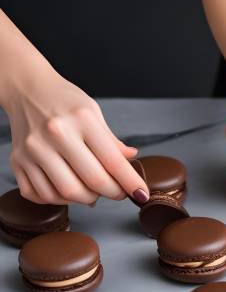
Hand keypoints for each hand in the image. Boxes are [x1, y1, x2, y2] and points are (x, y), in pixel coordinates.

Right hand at [3, 72, 148, 204]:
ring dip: (87, 199)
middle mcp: (56, 135)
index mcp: (81, 120)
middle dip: (112, 193)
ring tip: (95, 192)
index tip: (141, 194)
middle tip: (119, 193)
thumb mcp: (94, 113)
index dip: (130, 182)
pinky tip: (70, 191)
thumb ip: (112, 141)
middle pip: (91, 181)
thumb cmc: (65, 101)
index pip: (113, 161)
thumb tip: (132, 159)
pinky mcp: (17, 161)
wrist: (26, 90)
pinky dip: (59, 201)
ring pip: (66, 192)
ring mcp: (33, 150)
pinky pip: (40, 194)